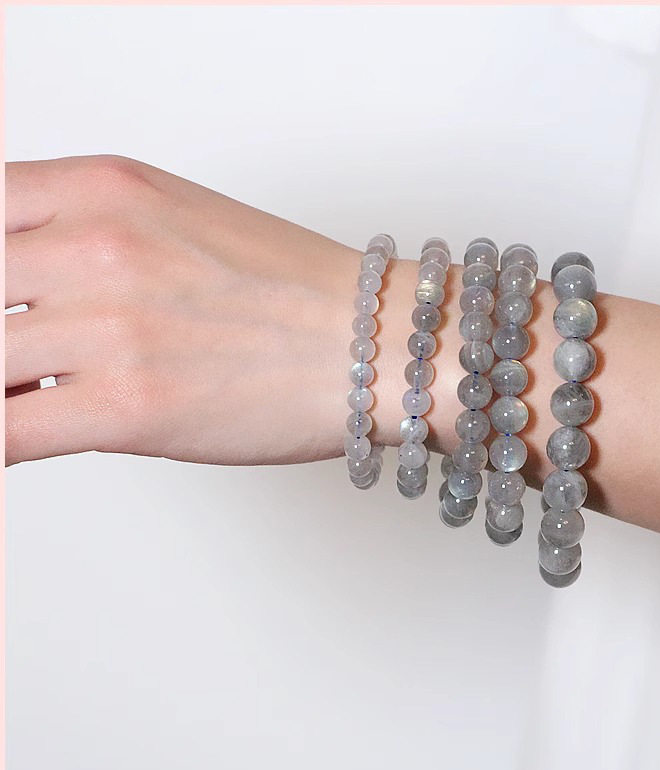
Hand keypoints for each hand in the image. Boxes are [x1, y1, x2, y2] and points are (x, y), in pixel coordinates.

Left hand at [5, 155, 358, 465]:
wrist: (371, 343)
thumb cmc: (295, 290)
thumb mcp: (177, 219)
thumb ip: (88, 237)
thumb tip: (27, 295)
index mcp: (103, 187)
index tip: (10, 302)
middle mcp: (95, 245)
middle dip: (2, 334)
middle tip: (28, 358)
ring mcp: (108, 327)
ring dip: (6, 382)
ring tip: (35, 396)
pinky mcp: (126, 407)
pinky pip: (7, 430)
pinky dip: (2, 440)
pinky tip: (20, 438)